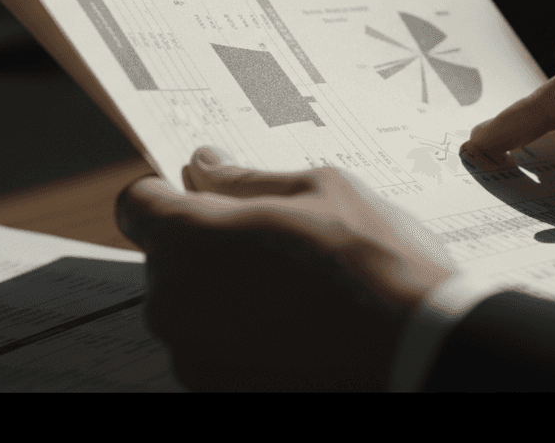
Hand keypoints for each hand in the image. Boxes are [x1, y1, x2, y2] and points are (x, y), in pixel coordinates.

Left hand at [115, 148, 454, 390]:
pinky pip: (215, 350)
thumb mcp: (318, 189)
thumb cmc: (371, 260)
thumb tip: (202, 164)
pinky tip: (300, 329)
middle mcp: (171, 302)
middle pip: (168, 259)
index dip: (169, 195)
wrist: (416, 349)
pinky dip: (245, 339)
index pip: (137, 203)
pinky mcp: (216, 390)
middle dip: (208, 246)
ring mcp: (191, 357)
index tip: (207, 197)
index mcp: (186, 238)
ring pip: (193, 308)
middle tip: (278, 243)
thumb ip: (245, 179)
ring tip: (300, 291)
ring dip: (227, 295)